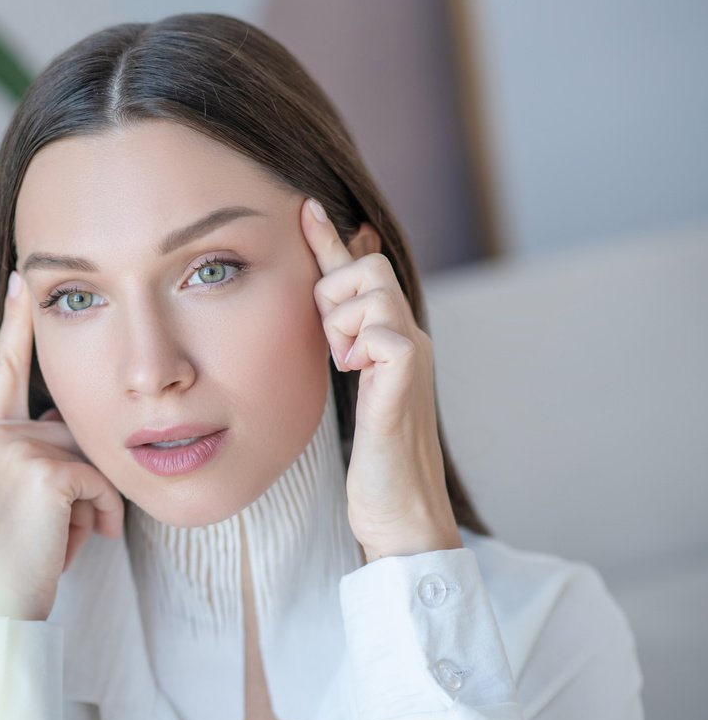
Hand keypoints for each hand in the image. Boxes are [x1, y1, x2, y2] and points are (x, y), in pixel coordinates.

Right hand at [0, 271, 124, 619]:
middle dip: (82, 483)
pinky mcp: (43, 471)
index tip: (22, 280)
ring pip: (92, 459)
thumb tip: (75, 434)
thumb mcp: (21, 495)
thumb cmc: (15, 557)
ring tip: (56, 539)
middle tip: (50, 531)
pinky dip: (100, 517)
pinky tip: (70, 543)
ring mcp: (15, 449)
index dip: (16, 324)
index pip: (5, 368)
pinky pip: (102, 483)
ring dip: (91, 506)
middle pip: (74, 431)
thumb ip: (41, 454)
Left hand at [302, 198, 461, 562]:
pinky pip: (382, 333)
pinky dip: (360, 349)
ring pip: (371, 293)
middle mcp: (408, 336)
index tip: (306, 207)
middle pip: (368, 267)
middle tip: (333, 347)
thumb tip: (324, 318)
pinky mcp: (407, 378)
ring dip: (342, 326)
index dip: (332, 240)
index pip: (360, 273)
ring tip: (347, 370)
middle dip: (335, 292)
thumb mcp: (349, 394)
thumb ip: (342, 352)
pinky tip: (359, 380)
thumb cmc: (372, 461)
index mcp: (390, 338)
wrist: (399, 513)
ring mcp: (412, 354)